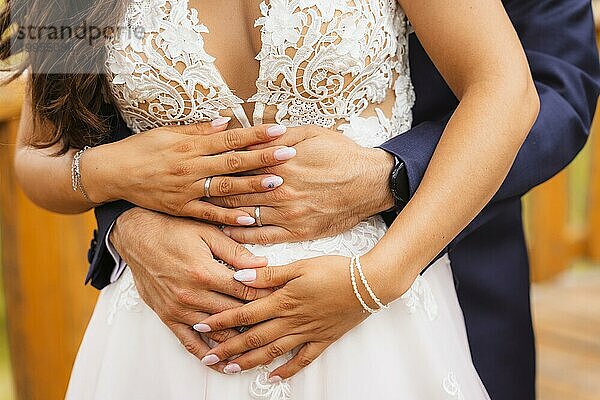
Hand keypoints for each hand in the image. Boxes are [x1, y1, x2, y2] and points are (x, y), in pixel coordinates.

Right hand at [85, 119, 295, 225]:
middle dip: (263, 158)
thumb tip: (226, 121)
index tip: (278, 130)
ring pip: (225, 188)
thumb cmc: (141, 149)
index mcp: (189, 146)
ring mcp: (187, 191)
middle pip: (233, 162)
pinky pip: (208, 214)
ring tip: (277, 183)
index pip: (229, 139)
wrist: (112, 173)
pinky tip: (250, 218)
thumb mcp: (167, 132)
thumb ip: (198, 130)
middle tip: (288, 155)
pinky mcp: (181, 209)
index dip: (255, 134)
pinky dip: (228, 216)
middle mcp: (191, 168)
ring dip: (252, 186)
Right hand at [110, 207, 272, 370]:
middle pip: (234, 314)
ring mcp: (178, 309)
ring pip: (216, 332)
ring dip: (237, 339)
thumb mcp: (207, 233)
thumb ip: (236, 252)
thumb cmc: (173, 230)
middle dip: (258, 318)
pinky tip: (222, 362)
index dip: (267, 295)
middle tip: (278, 322)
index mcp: (205, 272)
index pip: (245, 291)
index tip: (283, 299)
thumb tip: (263, 265)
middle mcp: (192, 295)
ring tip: (259, 346)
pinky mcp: (167, 316)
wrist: (137, 236)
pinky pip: (189, 342)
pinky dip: (207, 354)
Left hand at [193, 256, 372, 378]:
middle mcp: (292, 320)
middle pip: (253, 338)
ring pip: (272, 352)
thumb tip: (240, 277)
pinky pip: (302, 359)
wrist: (369, 283)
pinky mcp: (322, 339)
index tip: (201, 327)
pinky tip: (273, 378)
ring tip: (230, 369)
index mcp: (284, 300)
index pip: (245, 313)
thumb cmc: (334, 269)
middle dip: (228, 349)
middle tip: (207, 358)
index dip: (221, 321)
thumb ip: (269, 275)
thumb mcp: (299, 265)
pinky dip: (287, 371)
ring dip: (249, 362)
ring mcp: (307, 333)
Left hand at [207, 125, 394, 242]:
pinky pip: (263, 237)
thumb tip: (247, 137)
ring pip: (245, 214)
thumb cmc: (342, 155)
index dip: (216, 166)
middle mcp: (281, 190)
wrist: (371, 183)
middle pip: (235, 191)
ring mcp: (289, 213)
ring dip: (220, 213)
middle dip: (211, 190)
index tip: (198, 166)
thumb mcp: (310, 133)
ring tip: (199, 211)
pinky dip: (242, 235)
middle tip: (189, 190)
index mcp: (281, 163)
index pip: (239, 165)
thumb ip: (276, 137)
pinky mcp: (298, 231)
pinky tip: (227, 231)